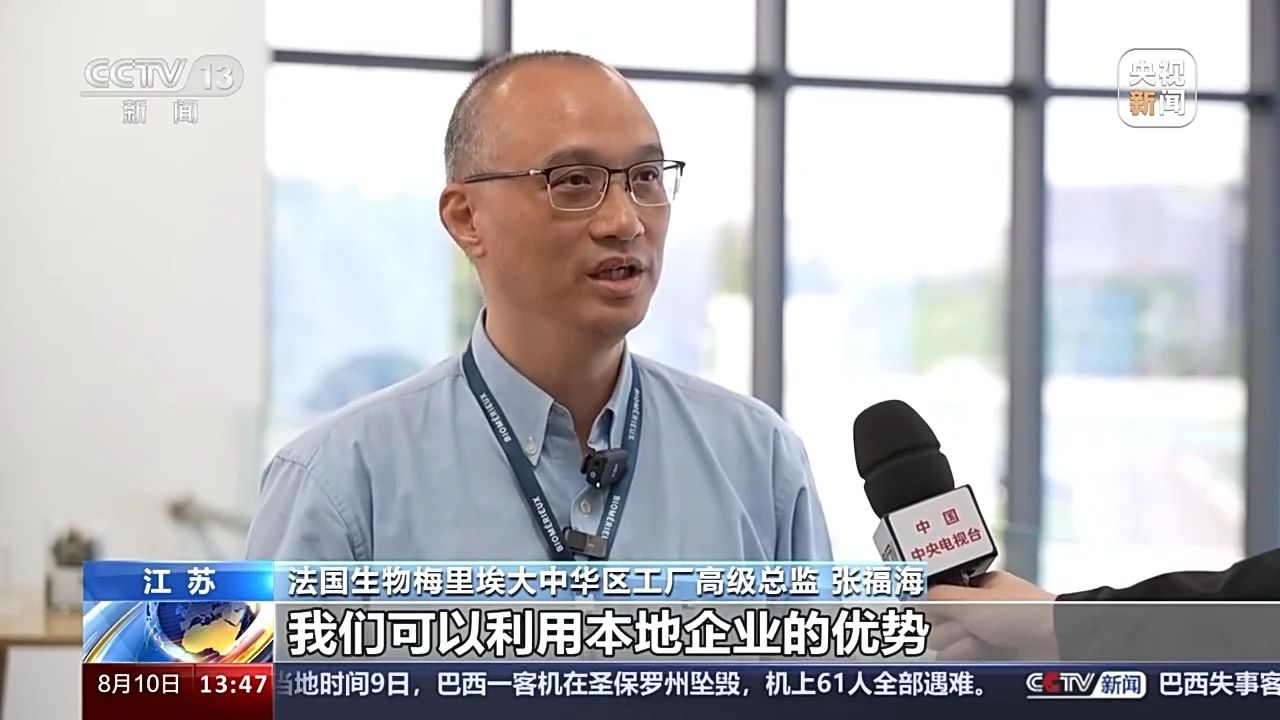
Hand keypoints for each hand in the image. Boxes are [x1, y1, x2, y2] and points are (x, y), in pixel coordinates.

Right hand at [923, 570, 1059, 660]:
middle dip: (949, 626)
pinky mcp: (989, 654)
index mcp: (975, 586)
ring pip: (946, 643)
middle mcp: (978, 608)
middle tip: (968, 624)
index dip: (933, 604)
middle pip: (938, 622)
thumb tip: (910, 593)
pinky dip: (966, 655)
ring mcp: (983, 632)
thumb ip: (936, 596)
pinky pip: (961, 658)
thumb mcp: (971, 600)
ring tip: (980, 639)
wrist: (1055, 640)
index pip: (936, 596)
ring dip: (959, 642)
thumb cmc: (1023, 612)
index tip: (930, 608)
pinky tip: (982, 651)